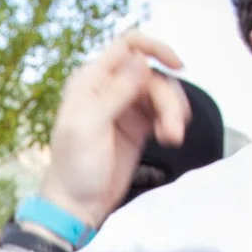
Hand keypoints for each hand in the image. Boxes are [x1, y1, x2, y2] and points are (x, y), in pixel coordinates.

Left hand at [40, 31, 188, 231]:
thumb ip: (115, 92)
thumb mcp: (90, 127)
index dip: (155, 48)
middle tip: (172, 132)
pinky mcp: (138, 126)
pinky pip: (163, 111)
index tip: (177, 66)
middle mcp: (109, 88)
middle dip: (168, 99)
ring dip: (173, 112)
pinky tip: (169, 138)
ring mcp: (125, 107)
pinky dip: (171, 121)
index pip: (128, 46)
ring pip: (161, 92)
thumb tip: (140, 60)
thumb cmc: (74, 168)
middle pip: (152, 74)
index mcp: (91, 81)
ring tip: (172, 138)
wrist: (76, 205)